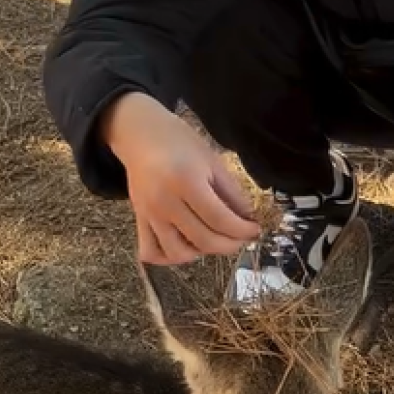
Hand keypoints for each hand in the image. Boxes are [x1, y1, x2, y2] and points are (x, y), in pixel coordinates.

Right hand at [102, 93, 260, 264]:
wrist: (141, 135)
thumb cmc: (179, 142)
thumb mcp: (212, 161)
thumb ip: (232, 193)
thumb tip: (248, 219)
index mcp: (186, 182)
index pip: (220, 219)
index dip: (242, 230)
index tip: (255, 229)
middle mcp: (164, 202)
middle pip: (203, 239)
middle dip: (230, 244)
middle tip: (242, 238)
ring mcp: (149, 214)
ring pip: (178, 253)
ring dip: (202, 252)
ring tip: (214, 238)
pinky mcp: (139, 220)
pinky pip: (151, 252)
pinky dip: (170, 257)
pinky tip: (186, 246)